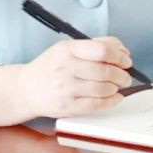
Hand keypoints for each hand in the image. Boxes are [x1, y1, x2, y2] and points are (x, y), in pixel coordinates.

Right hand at [0, 33, 132, 127]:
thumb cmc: (51, 67)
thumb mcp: (67, 48)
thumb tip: (123, 52)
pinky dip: (112, 101)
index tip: (126, 61)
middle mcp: (65, 68)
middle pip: (106, 71)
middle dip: (122, 75)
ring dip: (116, 88)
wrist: (26, 89)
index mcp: (67, 50)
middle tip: (126, 76)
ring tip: (117, 86)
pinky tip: (114, 97)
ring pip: (104, 88)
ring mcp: (65, 89)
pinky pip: (97, 105)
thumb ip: (95, 45)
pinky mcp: (67, 106)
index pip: (102, 50)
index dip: (119, 56)